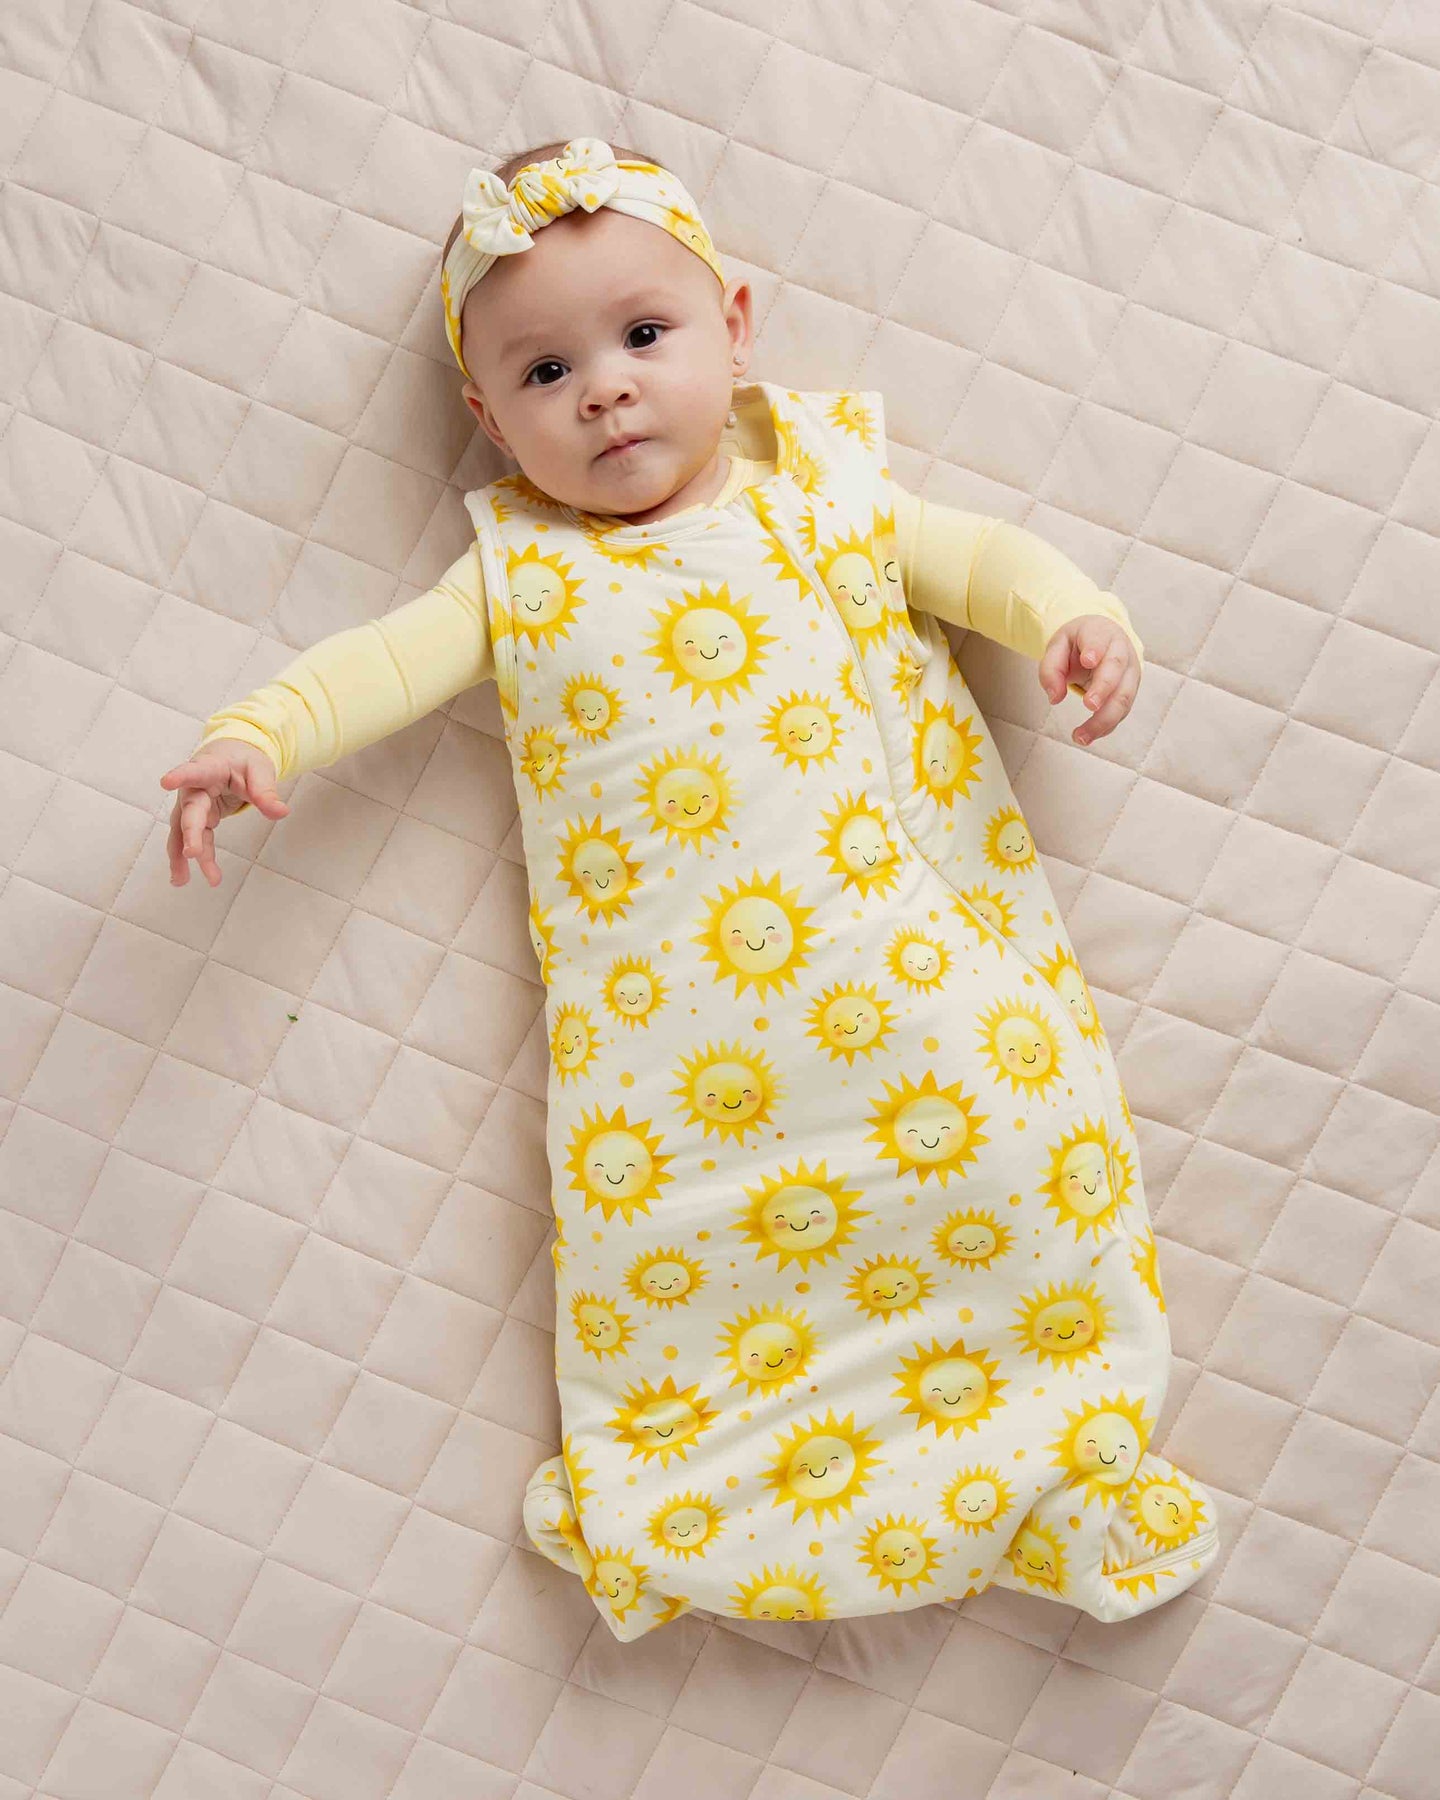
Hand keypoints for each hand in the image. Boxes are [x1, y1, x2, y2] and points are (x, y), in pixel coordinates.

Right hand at [160, 739, 287, 887]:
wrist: (230, 756)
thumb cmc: (243, 760)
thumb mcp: (260, 771)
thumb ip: (267, 792)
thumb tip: (281, 812)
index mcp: (210, 768)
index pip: (195, 771)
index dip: (181, 776)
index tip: (167, 782)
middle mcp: (194, 788)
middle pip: (190, 811)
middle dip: (190, 833)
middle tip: (192, 853)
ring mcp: (191, 805)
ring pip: (182, 831)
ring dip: (182, 855)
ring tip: (181, 880)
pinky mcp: (196, 818)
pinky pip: (192, 840)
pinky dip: (191, 858)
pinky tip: (182, 878)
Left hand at [1038, 615, 1139, 746]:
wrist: (1103, 641)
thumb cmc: (1080, 644)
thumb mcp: (1058, 647)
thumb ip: (1051, 668)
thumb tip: (1055, 698)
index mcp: (1101, 633)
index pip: (1100, 639)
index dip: (1096, 649)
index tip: (1088, 660)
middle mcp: (1121, 651)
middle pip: (1116, 669)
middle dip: (1103, 688)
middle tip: (1089, 705)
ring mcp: (1130, 672)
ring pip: (1123, 696)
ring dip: (1104, 718)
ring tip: (1081, 736)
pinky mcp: (1130, 691)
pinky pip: (1121, 711)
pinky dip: (1105, 726)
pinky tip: (1088, 736)